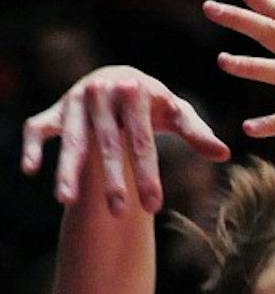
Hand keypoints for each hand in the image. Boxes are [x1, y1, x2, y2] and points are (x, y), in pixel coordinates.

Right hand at [21, 66, 228, 214]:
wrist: (120, 79)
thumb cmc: (155, 103)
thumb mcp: (177, 113)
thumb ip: (197, 133)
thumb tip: (225, 154)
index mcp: (134, 92)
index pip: (142, 141)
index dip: (148, 174)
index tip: (154, 207)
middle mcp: (101, 94)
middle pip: (107, 144)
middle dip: (113, 180)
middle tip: (121, 213)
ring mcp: (75, 101)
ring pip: (71, 140)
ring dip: (68, 169)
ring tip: (67, 201)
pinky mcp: (55, 110)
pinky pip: (37, 127)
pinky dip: (32, 146)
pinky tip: (29, 170)